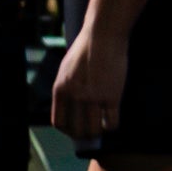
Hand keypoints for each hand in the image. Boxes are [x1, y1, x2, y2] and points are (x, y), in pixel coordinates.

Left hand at [52, 14, 127, 143]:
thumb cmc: (86, 48)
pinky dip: (112, 127)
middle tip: (91, 134)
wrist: (103, 35)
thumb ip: (66, 87)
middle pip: (77, 130)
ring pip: (94, 130)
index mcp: (61, 89)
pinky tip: (112, 122)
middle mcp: (75, 96)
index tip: (75, 130)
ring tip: (102, 130)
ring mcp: (94, 97)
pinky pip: (111, 122)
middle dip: (84, 135)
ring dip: (98, 134)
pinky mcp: (112, 96)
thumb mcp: (66, 68)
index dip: (67, 130)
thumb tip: (71, 104)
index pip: (59, 122)